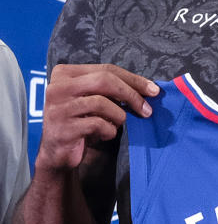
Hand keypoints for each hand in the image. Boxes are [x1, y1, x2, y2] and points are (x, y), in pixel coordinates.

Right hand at [38, 63, 159, 172]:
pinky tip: (105, 134)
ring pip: (101, 103)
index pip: (106, 69)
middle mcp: (57, 87)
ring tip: (117, 124)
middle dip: (131, 95)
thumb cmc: (80, 122)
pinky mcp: (63, 128)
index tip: (154, 90)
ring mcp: (59, 108)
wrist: (58, 153)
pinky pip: (97, 124)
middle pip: (104, 81)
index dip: (133, 79)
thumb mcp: (93, 100)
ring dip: (118, 116)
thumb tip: (149, 89)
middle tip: (147, 110)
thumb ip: (112, 90)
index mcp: (65, 73)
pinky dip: (109, 131)